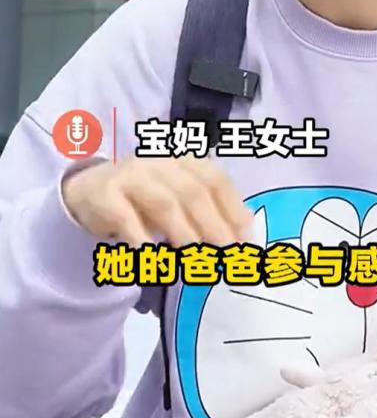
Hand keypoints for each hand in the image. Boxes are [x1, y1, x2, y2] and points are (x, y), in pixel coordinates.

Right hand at [62, 155, 251, 246]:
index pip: (215, 179)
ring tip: (196, 259)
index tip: (245, 239)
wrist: (89, 190)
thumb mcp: (178, 197)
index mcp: (184, 159)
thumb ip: (209, 208)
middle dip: (213, 225)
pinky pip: (127, 217)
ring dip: (184, 233)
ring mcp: (132, 175)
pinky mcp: (106, 193)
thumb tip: (246, 229)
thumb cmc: (144, 197)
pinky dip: (141, 238)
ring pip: (165, 203)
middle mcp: (161, 161)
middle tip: (226, 255)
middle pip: (193, 192)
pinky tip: (151, 257)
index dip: (233, 209)